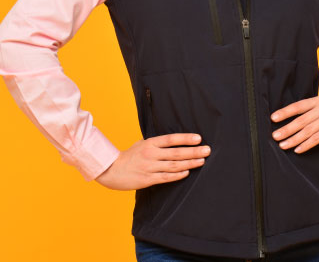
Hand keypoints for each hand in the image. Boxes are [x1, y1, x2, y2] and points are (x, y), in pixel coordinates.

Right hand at [94, 133, 211, 190]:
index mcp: (150, 143)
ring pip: (173, 165)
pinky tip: (187, 172)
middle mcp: (151, 154)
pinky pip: (166, 177)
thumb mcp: (142, 144)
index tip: (199, 138)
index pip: (171, 139)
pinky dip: (177, 175)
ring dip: (189, 163)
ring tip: (202, 161)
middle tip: (207, 150)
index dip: (186, 138)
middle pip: (176, 152)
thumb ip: (156, 143)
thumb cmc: (129, 156)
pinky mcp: (147, 179)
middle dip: (193, 151)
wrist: (111, 170)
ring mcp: (149, 167)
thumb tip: (174, 141)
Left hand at [270, 96, 318, 155]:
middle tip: (275, 136)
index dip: (285, 112)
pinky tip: (297, 150)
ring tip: (283, 145)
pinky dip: (306, 145)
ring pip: (308, 130)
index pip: (298, 106)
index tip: (273, 118)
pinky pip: (317, 138)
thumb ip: (305, 117)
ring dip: (294, 139)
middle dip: (287, 129)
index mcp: (318, 101)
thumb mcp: (318, 118)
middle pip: (302, 119)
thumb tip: (281, 124)